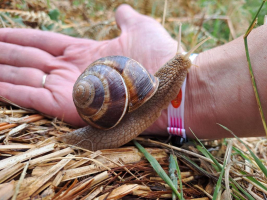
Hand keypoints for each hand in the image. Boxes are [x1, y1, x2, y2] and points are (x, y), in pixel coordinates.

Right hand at [0, 5, 176, 131]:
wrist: (168, 85)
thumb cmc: (157, 55)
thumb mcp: (139, 28)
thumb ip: (125, 18)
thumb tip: (119, 10)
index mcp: (83, 52)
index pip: (43, 42)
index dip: (19, 36)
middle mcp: (71, 70)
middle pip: (27, 57)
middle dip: (3, 51)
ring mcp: (67, 88)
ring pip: (23, 76)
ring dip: (1, 70)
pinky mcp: (66, 106)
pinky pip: (28, 96)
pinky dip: (7, 90)